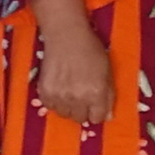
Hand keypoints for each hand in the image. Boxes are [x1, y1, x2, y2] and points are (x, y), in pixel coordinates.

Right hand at [38, 0, 119, 127]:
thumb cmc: (90, 49)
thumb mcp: (107, 71)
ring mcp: (60, 96)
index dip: (96, 111)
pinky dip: (54, 100)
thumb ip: (108, 96)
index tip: (94, 104)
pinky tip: (58, 87)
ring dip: (68, 106)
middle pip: (80, 119)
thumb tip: (107, 116)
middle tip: (81, 95)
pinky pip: (50, 106)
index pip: (97, 118)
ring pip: (64, 114)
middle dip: (82, 110)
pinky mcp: (45, 92)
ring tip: (69, 90)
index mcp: (96, 93)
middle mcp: (78, 98)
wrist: (66, 35)